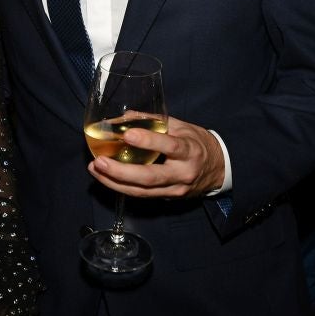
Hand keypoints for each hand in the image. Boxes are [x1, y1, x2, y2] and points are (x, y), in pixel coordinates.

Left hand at [88, 115, 224, 197]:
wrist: (219, 169)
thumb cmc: (198, 143)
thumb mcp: (183, 126)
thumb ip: (155, 121)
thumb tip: (125, 116)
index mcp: (189, 150)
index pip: (169, 146)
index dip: (149, 141)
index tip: (128, 134)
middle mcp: (183, 173)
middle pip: (150, 177)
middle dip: (121, 172)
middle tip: (99, 162)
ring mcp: (175, 190)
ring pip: (142, 192)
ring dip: (115, 183)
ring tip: (95, 170)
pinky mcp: (169, 199)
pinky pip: (143, 196)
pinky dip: (123, 188)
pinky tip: (107, 179)